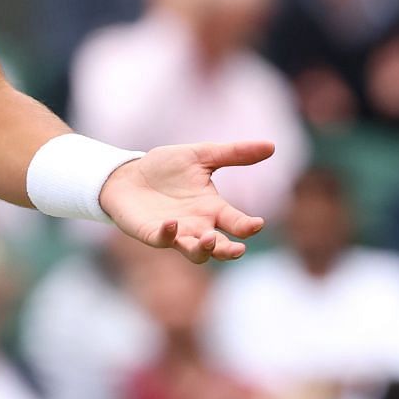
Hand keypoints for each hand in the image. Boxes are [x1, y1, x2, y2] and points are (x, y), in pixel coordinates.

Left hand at [97, 141, 272, 263]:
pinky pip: (163, 240)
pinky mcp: (152, 233)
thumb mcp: (200, 155)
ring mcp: (176, 233)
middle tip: (238, 249)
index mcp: (213, 209)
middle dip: (228, 250)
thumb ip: (234, 153)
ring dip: (204, 250)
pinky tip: (171, 224)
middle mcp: (198, 226)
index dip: (248, 226)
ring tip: (209, 239)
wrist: (126, 174)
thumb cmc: (164, 168)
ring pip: (195, 253)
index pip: (237, 223)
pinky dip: (168, 235)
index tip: (257, 223)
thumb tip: (272, 146)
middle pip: (219, 247)